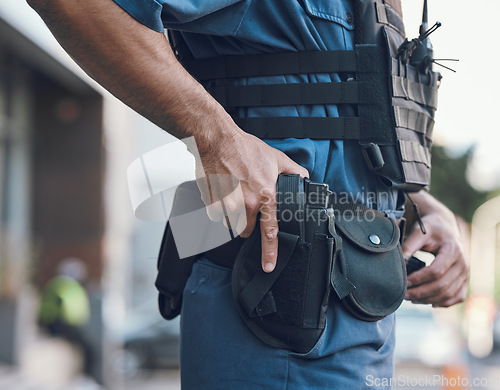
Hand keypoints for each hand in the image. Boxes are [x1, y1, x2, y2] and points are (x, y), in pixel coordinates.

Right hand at [193, 129, 308, 272]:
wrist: (217, 140)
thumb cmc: (244, 148)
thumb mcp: (276, 158)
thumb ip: (294, 172)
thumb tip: (305, 179)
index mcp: (265, 196)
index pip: (270, 231)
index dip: (270, 252)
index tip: (269, 265)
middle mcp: (246, 203)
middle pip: (247, 229)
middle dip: (248, 222)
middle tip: (247, 204)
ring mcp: (227, 205)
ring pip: (231, 223)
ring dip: (233, 215)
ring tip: (234, 193)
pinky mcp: (211, 203)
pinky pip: (216, 216)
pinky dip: (219, 208)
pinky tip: (223, 192)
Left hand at [402, 193, 468, 306]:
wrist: (445, 228)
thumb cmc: (431, 229)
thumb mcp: (420, 232)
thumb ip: (410, 245)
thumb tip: (401, 260)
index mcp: (452, 251)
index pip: (435, 271)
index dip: (418, 279)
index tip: (404, 282)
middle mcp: (462, 264)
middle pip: (442, 286)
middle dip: (420, 293)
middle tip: (403, 294)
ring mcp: (466, 273)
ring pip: (448, 294)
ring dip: (429, 300)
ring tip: (411, 298)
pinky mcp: (465, 280)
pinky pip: (457, 297)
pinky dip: (444, 303)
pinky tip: (429, 302)